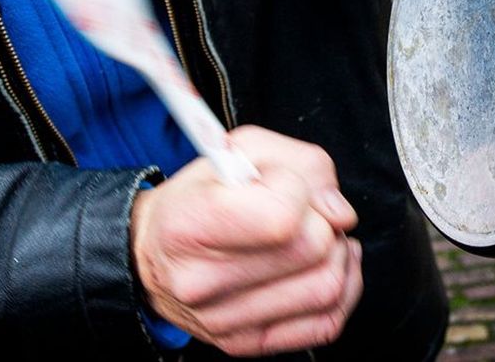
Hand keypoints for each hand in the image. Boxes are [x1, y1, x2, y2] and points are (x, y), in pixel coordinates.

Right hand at [130, 125, 362, 356]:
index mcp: (190, 222)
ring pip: (328, 289)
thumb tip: (340, 213)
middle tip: (306, 213)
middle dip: (324, 222)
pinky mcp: (246, 342)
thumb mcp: (240, 151)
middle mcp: (200, 280)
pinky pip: (326, 324)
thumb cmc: (198, 197)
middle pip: (313, 250)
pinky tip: (324, 267)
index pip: (283, 215)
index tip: (285, 187)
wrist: (153, 252)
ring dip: (337, 257)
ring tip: (318, 239)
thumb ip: (302, 164)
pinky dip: (342, 292)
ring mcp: (223, 319)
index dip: (299, 191)